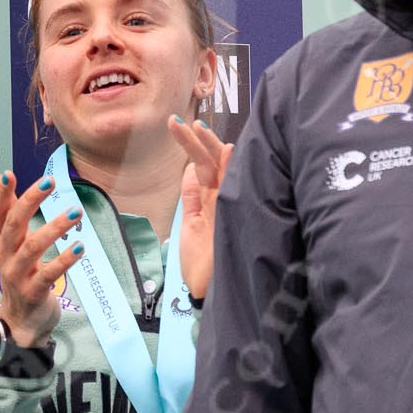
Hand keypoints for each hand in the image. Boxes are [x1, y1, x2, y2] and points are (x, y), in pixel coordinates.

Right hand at [0, 167, 80, 349]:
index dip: (0, 194)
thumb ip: (5, 207)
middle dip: (30, 201)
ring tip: (75, 212)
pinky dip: (64, 260)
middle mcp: (6, 255)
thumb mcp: (10, 240)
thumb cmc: (19, 273)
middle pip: (14, 224)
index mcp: (1, 240)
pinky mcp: (34, 292)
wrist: (20, 321)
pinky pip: (48, 275)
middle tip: (50, 182)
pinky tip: (80, 248)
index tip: (9, 173)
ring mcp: (18, 275)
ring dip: (55, 228)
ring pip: (33, 247)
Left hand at [168, 117, 233, 301]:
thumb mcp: (189, 224)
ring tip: (196, 125)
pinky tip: (225, 149)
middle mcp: (220, 200)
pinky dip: (229, 168)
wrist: (210, 291)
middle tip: (184, 121)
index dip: (193, 147)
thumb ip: (192, 197)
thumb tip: (189, 170)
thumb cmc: (201, 262)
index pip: (203, 167)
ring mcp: (227, 206)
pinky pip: (231, 187)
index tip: (181, 126)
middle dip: (199, 141)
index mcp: (209, 201)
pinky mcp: (231, 215)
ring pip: (220, 170)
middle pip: (212, 163)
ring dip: (209, 147)